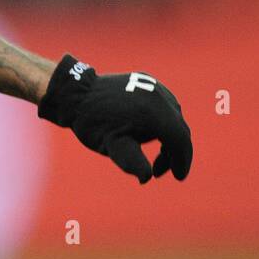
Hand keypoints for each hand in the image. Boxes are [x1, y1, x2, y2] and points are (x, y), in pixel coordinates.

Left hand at [38, 54, 192, 182]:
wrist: (76, 94)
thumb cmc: (94, 123)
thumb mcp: (112, 146)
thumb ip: (133, 162)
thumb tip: (146, 177)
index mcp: (156, 115)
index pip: (180, 141)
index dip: (182, 161)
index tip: (178, 177)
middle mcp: (161, 98)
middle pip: (179, 130)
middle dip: (174, 153)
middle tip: (160, 170)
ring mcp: (156, 87)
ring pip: (173, 117)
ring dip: (168, 137)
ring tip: (153, 155)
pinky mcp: (148, 81)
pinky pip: (164, 105)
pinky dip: (162, 121)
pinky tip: (148, 133)